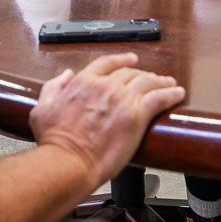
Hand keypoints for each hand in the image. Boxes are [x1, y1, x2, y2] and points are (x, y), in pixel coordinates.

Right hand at [29, 53, 184, 185]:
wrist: (68, 162)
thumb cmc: (55, 141)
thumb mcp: (42, 108)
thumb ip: (53, 87)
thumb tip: (65, 75)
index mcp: (84, 82)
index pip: (107, 63)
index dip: (122, 60)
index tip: (131, 60)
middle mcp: (105, 86)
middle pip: (130, 73)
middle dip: (143, 74)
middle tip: (153, 78)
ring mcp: (122, 99)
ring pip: (147, 82)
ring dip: (160, 81)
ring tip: (170, 83)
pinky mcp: (137, 115)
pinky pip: (160, 98)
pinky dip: (171, 93)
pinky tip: (178, 94)